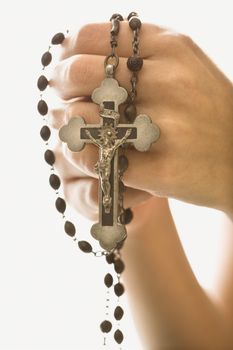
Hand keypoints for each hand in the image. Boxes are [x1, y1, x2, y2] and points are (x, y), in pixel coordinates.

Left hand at [49, 22, 232, 215]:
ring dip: (68, 122)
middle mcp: (170, 82)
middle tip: (58, 94)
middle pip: (81, 73)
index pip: (93, 36)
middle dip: (60, 84)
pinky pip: (100, 159)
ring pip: (83, 118)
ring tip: (72, 124)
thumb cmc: (207, 113)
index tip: (62, 63)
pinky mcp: (162, 169)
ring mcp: (167, 127)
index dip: (66, 50)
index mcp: (173, 49)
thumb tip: (82, 48)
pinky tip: (91, 153)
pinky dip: (86, 156)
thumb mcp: (184, 67)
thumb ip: (142, 52)